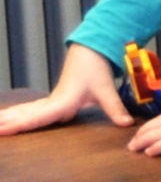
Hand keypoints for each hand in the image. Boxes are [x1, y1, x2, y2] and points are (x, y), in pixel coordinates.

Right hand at [0, 43, 122, 134]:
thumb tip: (127, 124)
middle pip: (26, 116)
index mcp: (62, 102)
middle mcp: (53, 103)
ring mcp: (51, 101)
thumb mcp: (106, 90)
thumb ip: (115, 109)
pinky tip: (6, 118)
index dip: (20, 124)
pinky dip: (18, 114)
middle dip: (8, 123)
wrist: (90, 51)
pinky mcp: (53, 100)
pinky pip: (31, 110)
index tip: (3, 129)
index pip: (38, 117)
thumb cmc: (96, 69)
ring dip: (9, 118)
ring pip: (26, 112)